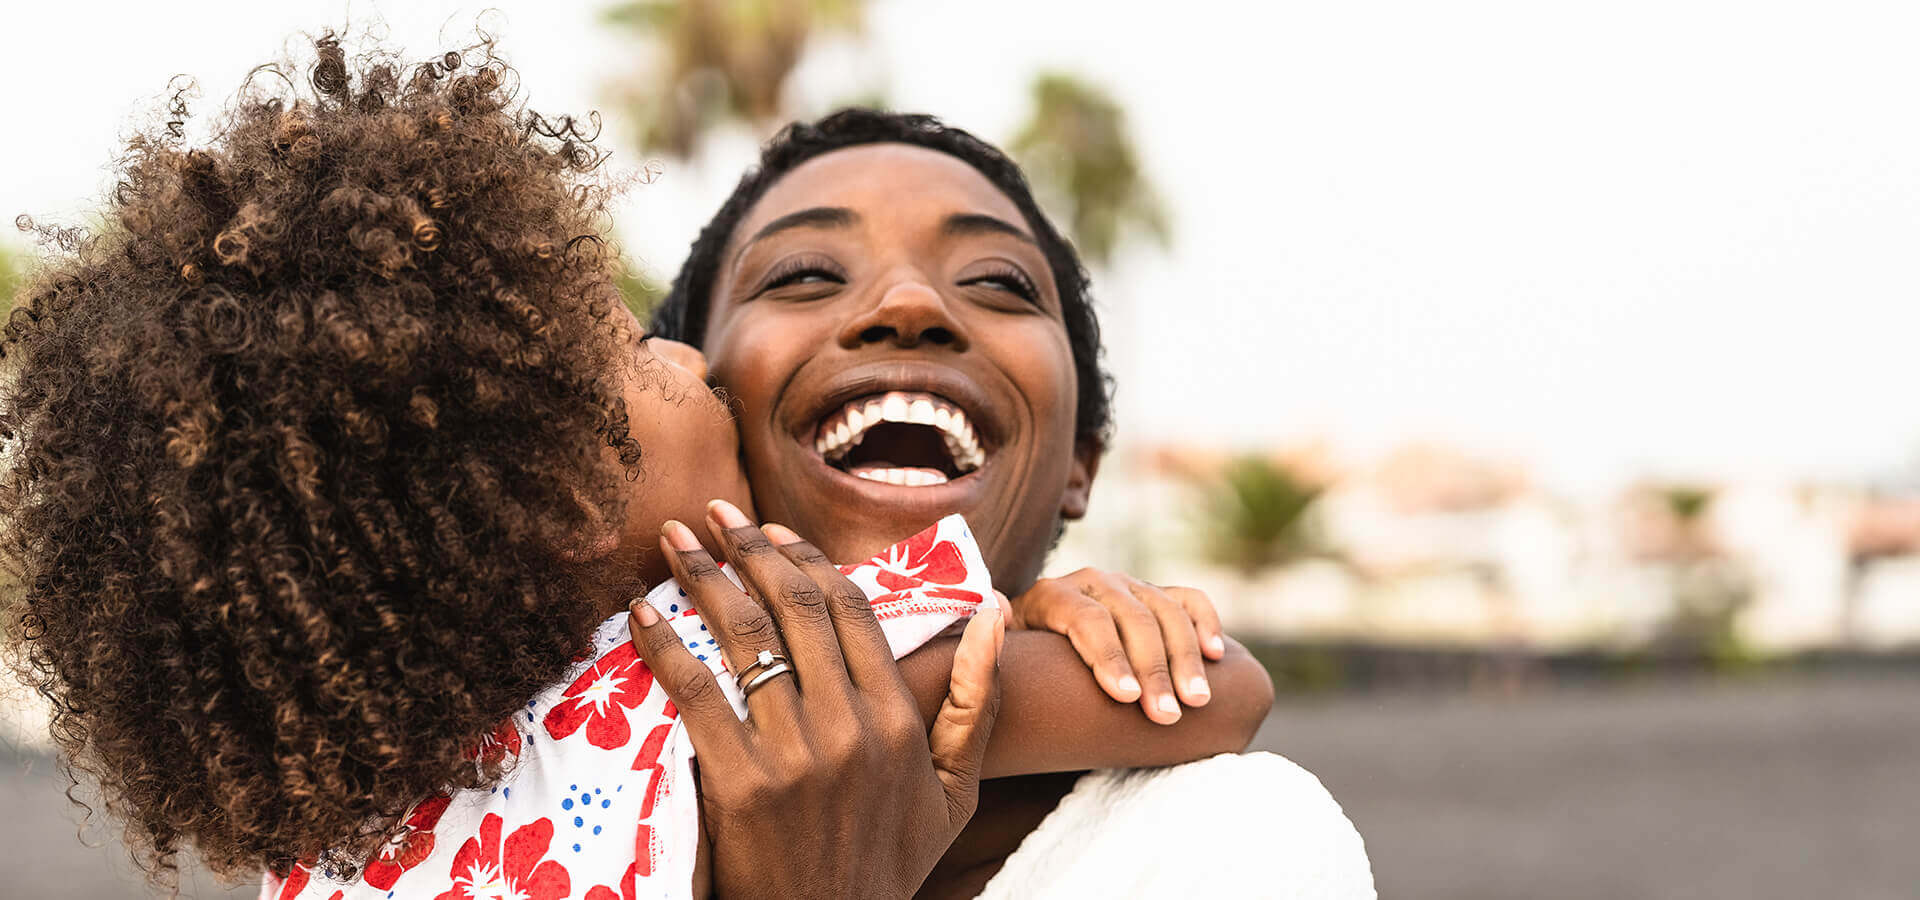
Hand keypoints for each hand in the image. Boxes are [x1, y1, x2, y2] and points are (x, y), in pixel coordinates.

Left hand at [626, 500, 1005, 899]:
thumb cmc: (888, 861)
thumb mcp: (955, 790)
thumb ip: (975, 701)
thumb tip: (993, 613)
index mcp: (897, 719)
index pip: (851, 609)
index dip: (808, 558)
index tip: (772, 530)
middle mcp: (849, 726)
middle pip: (796, 607)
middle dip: (750, 549)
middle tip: (715, 516)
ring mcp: (794, 754)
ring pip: (747, 637)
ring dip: (704, 578)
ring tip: (675, 541)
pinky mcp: (740, 783)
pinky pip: (698, 693)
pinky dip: (666, 645)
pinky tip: (642, 614)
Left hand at [1006, 569, 1223, 724]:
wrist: (1042, 651)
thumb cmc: (1022, 668)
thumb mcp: (1000, 656)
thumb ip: (993, 639)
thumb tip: (997, 612)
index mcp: (1050, 596)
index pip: (1085, 619)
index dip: (1107, 656)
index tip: (1125, 698)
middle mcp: (1092, 583)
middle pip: (1131, 619)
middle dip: (1153, 669)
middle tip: (1168, 715)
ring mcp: (1129, 586)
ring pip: (1165, 611)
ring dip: (1185, 657)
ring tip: (1197, 702)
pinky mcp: (1156, 594)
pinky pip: (1189, 600)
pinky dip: (1207, 622)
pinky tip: (1216, 656)